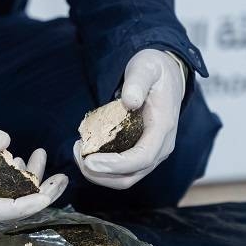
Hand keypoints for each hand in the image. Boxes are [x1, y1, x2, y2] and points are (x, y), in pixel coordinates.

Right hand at [0, 107, 67, 220]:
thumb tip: (6, 142)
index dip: (22, 207)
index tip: (45, 195)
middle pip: (2, 210)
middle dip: (35, 196)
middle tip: (60, 179)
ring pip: (0, 202)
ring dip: (24, 186)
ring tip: (38, 158)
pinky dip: (10, 182)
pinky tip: (19, 162)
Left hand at [73, 49, 185, 189]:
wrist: (169, 77)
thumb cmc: (155, 71)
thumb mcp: (146, 67)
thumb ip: (137, 82)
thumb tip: (130, 101)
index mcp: (163, 128)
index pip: (142, 158)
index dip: (115, 165)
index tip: (89, 160)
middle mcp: (160, 147)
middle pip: (130, 176)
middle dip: (100, 174)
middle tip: (77, 155)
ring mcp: (152, 153)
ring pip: (124, 178)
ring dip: (98, 174)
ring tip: (78, 152)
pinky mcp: (141, 154)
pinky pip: (121, 171)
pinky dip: (102, 168)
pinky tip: (86, 151)